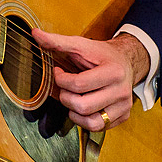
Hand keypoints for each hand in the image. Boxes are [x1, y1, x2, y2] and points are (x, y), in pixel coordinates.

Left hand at [31, 30, 149, 131]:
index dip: (61, 80)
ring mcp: (123, 106)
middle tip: (65, 88)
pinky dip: (84, 120)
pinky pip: (98, 127)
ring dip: (74, 112)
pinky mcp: (123, 116)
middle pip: (83, 106)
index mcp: (113, 72)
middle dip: (66, 97)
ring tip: (72, 99)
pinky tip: (82, 106)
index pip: (79, 84)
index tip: (59, 73)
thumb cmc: (101, 54)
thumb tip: (36, 34)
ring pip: (92, 122)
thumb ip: (57, 41)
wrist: (126, 61)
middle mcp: (121, 91)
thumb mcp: (80, 45)